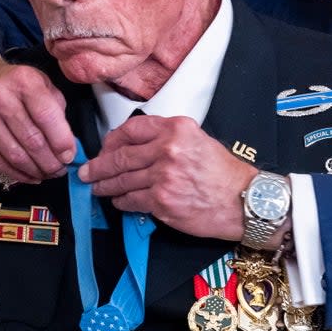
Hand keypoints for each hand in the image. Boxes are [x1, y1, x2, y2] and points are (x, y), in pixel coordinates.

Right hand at [0, 52, 75, 183]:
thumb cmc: (13, 85)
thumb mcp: (40, 82)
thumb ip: (56, 109)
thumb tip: (68, 144)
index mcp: (23, 80)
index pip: (46, 116)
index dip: (62, 141)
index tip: (70, 155)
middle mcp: (0, 97)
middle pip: (32, 140)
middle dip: (51, 162)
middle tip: (61, 169)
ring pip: (16, 156)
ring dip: (37, 171)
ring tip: (48, 174)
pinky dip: (19, 174)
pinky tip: (31, 175)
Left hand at [78, 115, 257, 240]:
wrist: (244, 201)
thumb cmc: (224, 174)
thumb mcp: (198, 141)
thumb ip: (167, 139)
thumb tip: (136, 147)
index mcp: (176, 129)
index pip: (131, 128)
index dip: (112, 140)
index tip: (105, 148)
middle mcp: (168, 149)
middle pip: (120, 156)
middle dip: (98, 166)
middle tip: (87, 171)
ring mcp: (163, 176)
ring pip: (122, 180)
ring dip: (105, 185)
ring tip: (96, 187)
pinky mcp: (161, 201)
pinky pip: (130, 200)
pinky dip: (121, 201)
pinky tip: (119, 201)